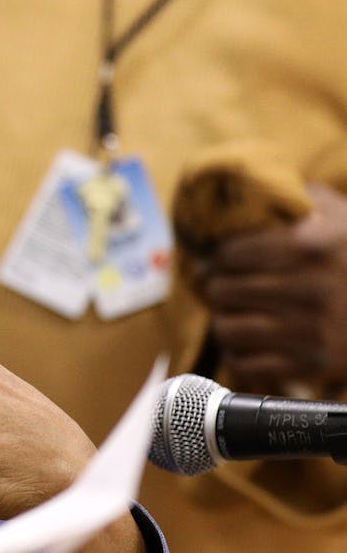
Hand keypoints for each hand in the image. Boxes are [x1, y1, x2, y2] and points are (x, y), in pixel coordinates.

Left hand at [203, 184, 346, 394]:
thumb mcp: (342, 217)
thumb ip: (302, 199)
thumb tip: (254, 187)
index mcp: (311, 247)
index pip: (229, 254)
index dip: (219, 258)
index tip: (220, 261)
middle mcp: (310, 289)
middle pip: (222, 291)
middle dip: (217, 289)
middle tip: (222, 288)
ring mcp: (312, 330)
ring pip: (227, 329)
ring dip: (225, 322)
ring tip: (232, 315)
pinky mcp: (313, 364)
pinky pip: (246, 365)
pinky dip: (240, 356)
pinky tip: (247, 345)